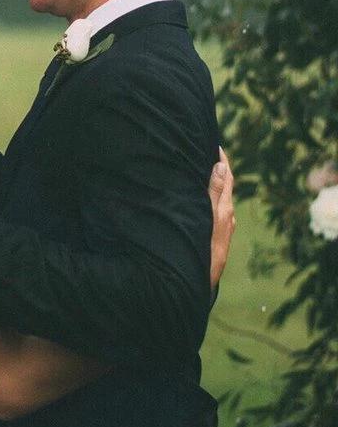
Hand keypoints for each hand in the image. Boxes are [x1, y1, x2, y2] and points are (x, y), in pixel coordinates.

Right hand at [208, 147, 235, 288]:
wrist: (199, 280)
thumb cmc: (204, 249)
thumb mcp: (210, 216)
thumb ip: (215, 192)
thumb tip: (222, 166)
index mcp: (225, 209)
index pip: (227, 178)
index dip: (223, 162)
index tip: (216, 146)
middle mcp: (225, 217)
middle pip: (224, 188)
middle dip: (218, 171)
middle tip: (206, 154)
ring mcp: (220, 228)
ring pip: (218, 200)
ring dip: (212, 185)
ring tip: (200, 172)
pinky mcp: (214, 237)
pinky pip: (212, 211)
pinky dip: (208, 199)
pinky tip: (200, 201)